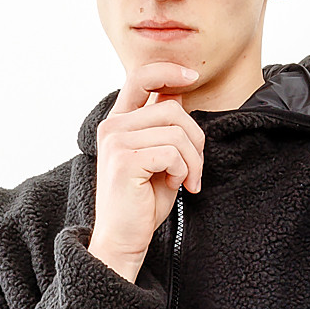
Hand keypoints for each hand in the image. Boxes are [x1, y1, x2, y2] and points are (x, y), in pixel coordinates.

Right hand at [90, 62, 207, 279]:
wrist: (124, 239)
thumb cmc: (143, 202)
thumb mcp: (159, 157)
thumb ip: (164, 127)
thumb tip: (177, 94)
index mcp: (120, 122)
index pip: (140, 77)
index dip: (169, 70)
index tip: (192, 76)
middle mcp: (113, 126)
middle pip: (173, 109)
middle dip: (196, 140)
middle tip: (196, 170)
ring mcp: (115, 141)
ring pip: (177, 132)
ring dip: (193, 161)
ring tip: (186, 181)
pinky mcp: (123, 159)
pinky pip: (172, 153)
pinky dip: (183, 171)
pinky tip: (175, 186)